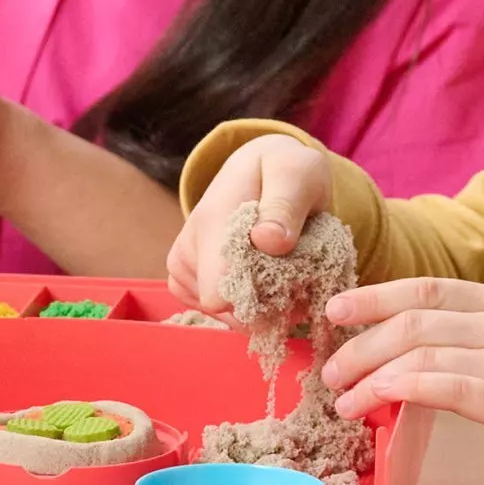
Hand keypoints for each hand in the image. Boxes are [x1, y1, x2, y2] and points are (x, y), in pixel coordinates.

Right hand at [166, 135, 331, 306]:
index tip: (293, 286)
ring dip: (265, 305)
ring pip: (229, 316)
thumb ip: (285, 204)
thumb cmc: (282, 170)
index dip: (258, 301)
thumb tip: (267, 241)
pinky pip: (223, 316)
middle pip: (230, 309)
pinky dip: (252, 308)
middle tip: (299, 273)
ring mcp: (184, 267)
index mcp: (214, 220)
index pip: (218, 286)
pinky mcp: (186, 282)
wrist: (258, 168)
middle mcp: (191, 247)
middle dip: (271, 303)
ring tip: (286, 272)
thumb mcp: (297, 173)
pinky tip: (268, 284)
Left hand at [321, 279, 483, 484]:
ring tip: (342, 397)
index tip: (334, 313)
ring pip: (420, 351)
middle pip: (414, 319)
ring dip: (369, 373)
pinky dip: (399, 391)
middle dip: (360, 343)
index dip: (373, 296)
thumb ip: (472, 345)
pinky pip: (444, 387)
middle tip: (328, 369)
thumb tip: (401, 359)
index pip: (426, 287)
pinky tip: (375, 405)